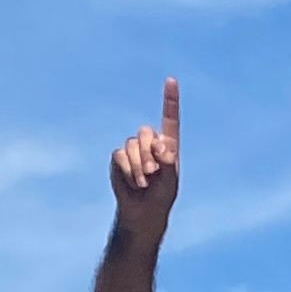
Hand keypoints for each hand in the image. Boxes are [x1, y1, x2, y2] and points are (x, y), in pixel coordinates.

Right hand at [109, 88, 179, 236]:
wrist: (144, 211)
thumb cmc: (162, 196)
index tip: (171, 81)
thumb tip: (161, 145)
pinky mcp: (119, 158)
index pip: (169, 119)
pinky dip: (128, 170)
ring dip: (138, 165)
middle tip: (153, 173)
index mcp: (167, 145)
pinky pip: (120, 156)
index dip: (169, 100)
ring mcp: (133, 150)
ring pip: (131, 145)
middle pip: (145, 133)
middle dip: (149, 153)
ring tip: (144, 182)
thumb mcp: (171, 180)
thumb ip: (169, 161)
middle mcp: (150, 143)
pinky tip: (134, 183)